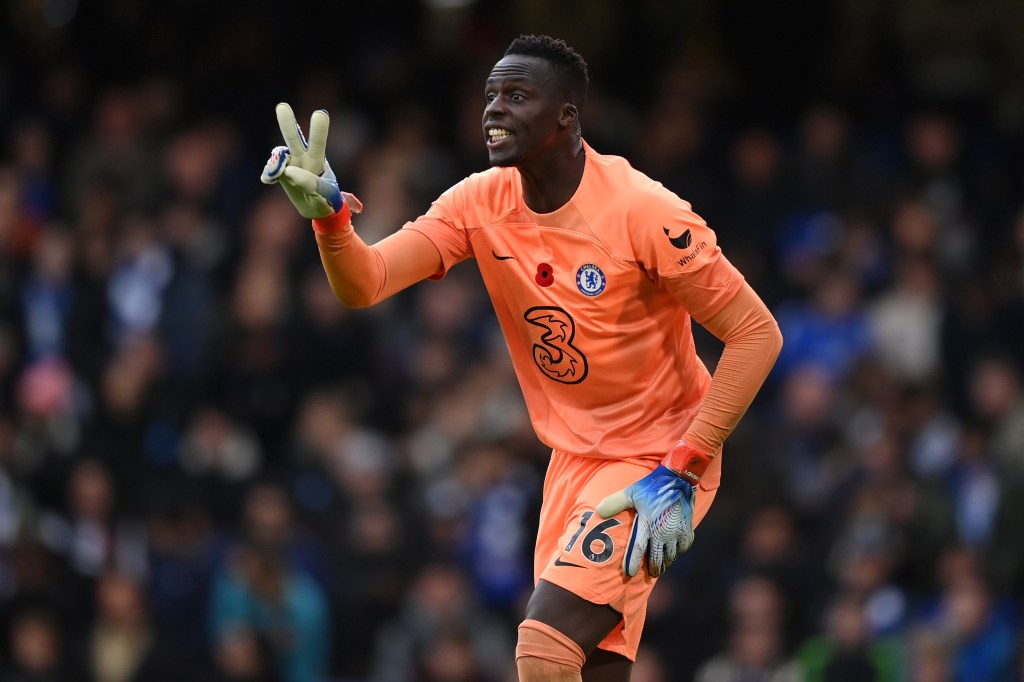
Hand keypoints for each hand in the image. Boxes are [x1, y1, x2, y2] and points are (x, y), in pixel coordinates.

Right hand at [261, 103, 356, 219]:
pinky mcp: (279, 175)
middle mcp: (303, 158)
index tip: (320, 114)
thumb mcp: (327, 195)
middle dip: (288, 125)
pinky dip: (269, 175)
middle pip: (294, 140)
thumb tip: (287, 171)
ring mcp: (290, 165)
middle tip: (282, 107)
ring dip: (275, 161)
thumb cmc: (328, 199)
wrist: (317, 208)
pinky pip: (270, 171)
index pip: (318, 143)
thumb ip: (311, 183)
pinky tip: (270, 181)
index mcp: (319, 160)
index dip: (319, 129)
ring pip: (280, 154)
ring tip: (277, 176)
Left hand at [595, 441, 711, 577]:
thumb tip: (598, 511)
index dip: (633, 563)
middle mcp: (663, 531)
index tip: (630, 573)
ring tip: (662, 564)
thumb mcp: (631, 492)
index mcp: (647, 524)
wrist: (679, 478)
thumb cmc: (652, 485)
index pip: (638, 549)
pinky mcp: (687, 528)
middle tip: (651, 574)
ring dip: (666, 561)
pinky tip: (675, 550)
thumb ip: (615, 502)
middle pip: (658, 558)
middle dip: (654, 568)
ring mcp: (677, 531)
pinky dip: (679, 550)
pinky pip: (684, 546)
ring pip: (672, 554)